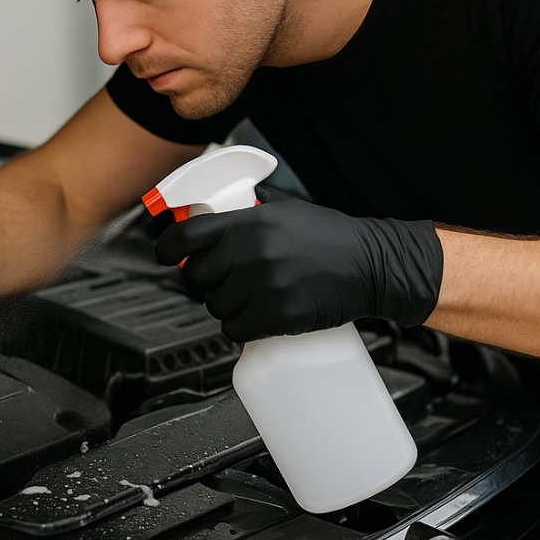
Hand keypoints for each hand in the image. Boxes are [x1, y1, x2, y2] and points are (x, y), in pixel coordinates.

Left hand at [155, 187, 441, 340]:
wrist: (373, 265)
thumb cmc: (332, 237)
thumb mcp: (286, 210)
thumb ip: (247, 215)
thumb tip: (207, 218)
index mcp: (251, 222)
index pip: (186, 236)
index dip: (167, 248)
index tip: (166, 256)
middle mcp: (253, 251)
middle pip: (197, 276)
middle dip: (208, 281)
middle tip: (228, 280)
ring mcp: (266, 285)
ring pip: (215, 306)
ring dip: (227, 306)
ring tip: (252, 297)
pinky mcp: (280, 315)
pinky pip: (236, 329)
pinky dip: (241, 328)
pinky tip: (256, 318)